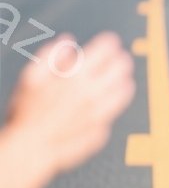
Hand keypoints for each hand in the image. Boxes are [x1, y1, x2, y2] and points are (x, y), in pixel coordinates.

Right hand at [3, 33, 135, 177]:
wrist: (29, 147)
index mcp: (73, 76)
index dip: (108, 43)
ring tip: (124, 72)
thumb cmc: (25, 112)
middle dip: (120, 58)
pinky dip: (123, 94)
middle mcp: (90, 91)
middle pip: (118, 67)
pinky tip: (123, 90)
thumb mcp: (30, 78)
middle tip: (120, 55)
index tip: (110, 40)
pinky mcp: (102, 124)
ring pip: (122, 86)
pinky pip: (120, 105)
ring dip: (124, 75)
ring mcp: (98, 109)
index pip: (101, 51)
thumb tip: (67, 40)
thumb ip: (50, 56)